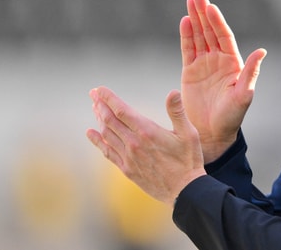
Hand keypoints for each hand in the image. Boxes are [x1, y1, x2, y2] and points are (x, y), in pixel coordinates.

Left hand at [85, 87, 205, 206]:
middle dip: (100, 105)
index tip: (99, 89)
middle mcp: (134, 143)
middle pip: (110, 120)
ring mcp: (128, 157)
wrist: (184, 190)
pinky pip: (107, 152)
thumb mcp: (189, 133)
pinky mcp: (127, 169)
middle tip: (93, 94)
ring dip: (99, 119)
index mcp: (147, 132)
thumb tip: (172, 92)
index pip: (122, 110)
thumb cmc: (189, 160)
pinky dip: (97, 141)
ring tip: (95, 108)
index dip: (108, 98)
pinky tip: (91, 133)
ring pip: (107, 134)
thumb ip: (177, 112)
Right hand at [180, 0, 266, 161]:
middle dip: (204, 13)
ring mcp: (204, 64)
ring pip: (199, 37)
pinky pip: (188, 49)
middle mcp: (219, 60)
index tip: (211, 7)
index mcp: (233, 63)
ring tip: (190, 1)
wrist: (213, 132)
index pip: (224, 37)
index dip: (218, 21)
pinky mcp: (190, 72)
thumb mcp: (244, 94)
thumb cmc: (232, 116)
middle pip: (210, 31)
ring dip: (195, 19)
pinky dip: (186, 35)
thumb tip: (262, 51)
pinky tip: (184, 21)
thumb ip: (250, 72)